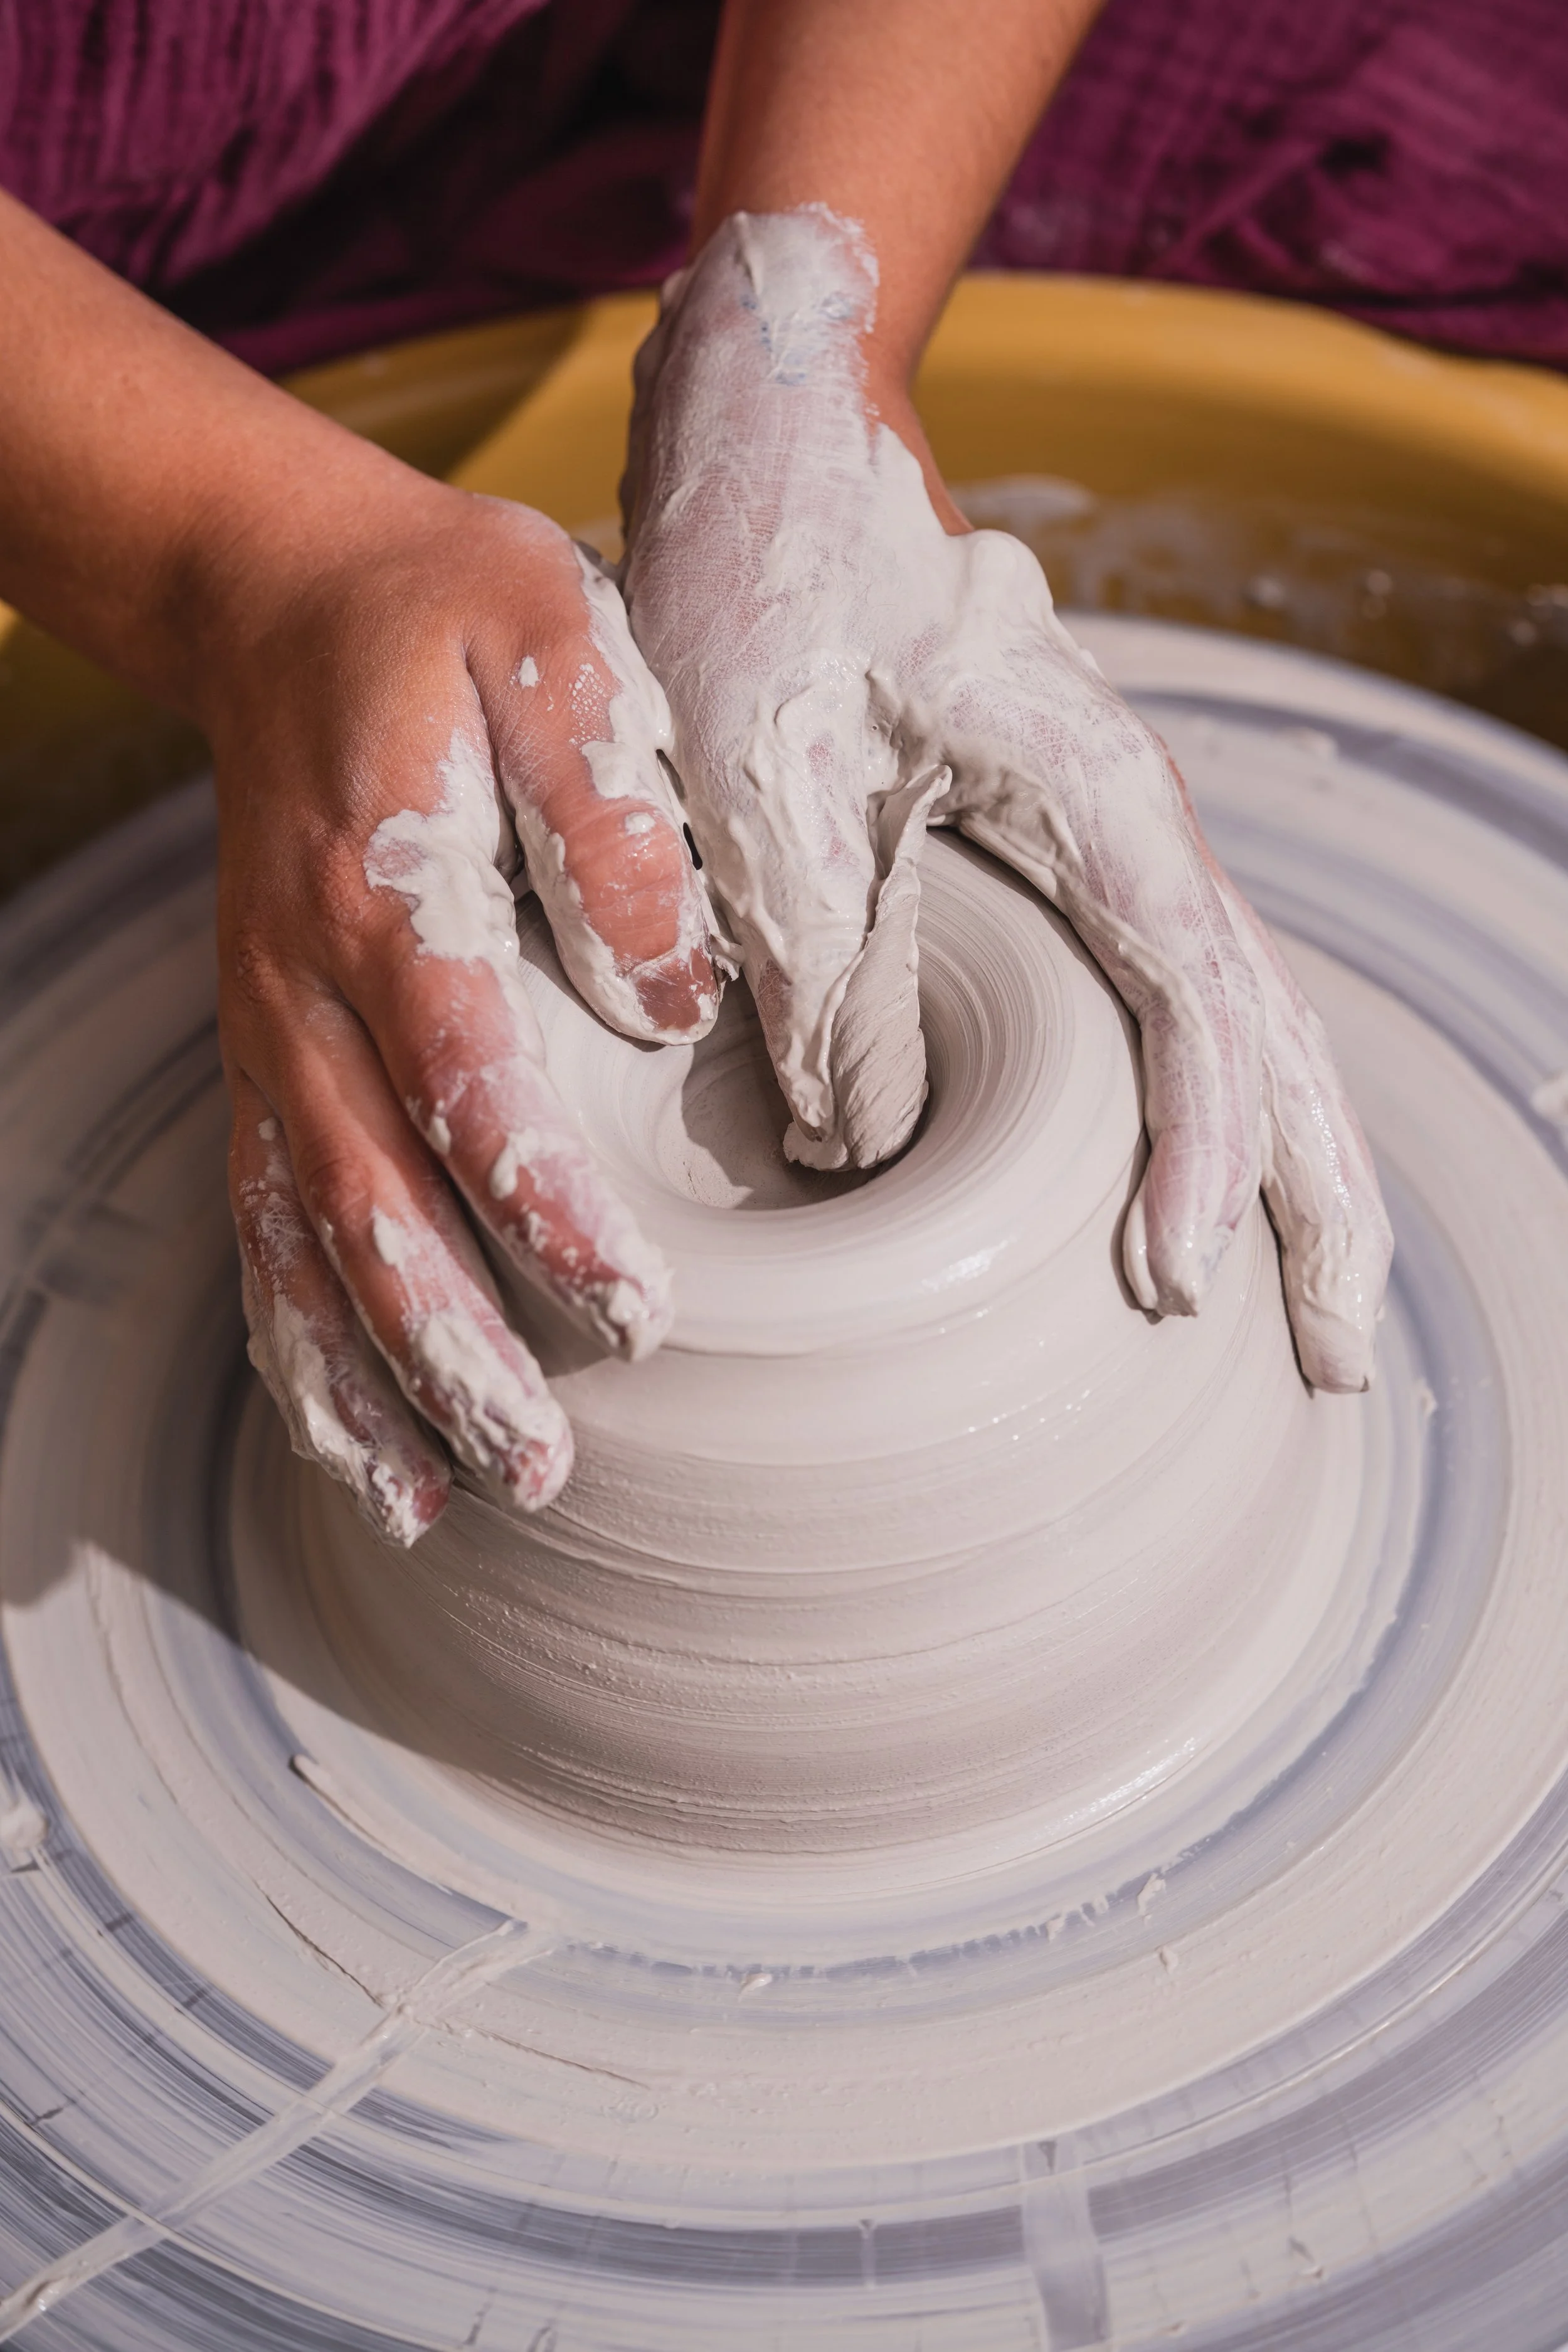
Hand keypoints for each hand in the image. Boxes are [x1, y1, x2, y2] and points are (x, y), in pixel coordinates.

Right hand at [216, 471, 719, 1541]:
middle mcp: (305, 987)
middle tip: (541, 1467)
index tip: (639, 1309)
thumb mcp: (551, 641)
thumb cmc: (444, 616)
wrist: (279, 595)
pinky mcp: (266, 1056)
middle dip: (452, 1347)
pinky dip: (301, 1341)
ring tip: (441, 1503)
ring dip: (368, 1379)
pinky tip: (354, 1439)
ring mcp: (270, 1033)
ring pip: (303, 1240)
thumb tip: (677, 993)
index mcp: (387, 890)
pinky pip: (267, 1220)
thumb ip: (608, 810)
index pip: (469, 1076)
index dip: (547, 1204)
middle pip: (371, 1201)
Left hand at [622, 209, 1391, 1388]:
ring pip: (1243, 1025)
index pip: (1194, 1007)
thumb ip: (818, 955)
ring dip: (1287, 1170)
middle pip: (1275, 1033)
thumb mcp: (763, 769)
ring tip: (1310, 1315)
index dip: (1202, 1155)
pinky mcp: (1056, 859)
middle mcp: (1136, 825)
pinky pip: (1169, 1005)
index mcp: (1095, 795)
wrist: (776, 435)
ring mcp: (1108, 843)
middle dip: (1318, 1199)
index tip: (1175, 1288)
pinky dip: (1206, 1110)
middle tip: (1340, 1363)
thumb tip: (851, 1139)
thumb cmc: (763, 578)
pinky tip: (1197, 1189)